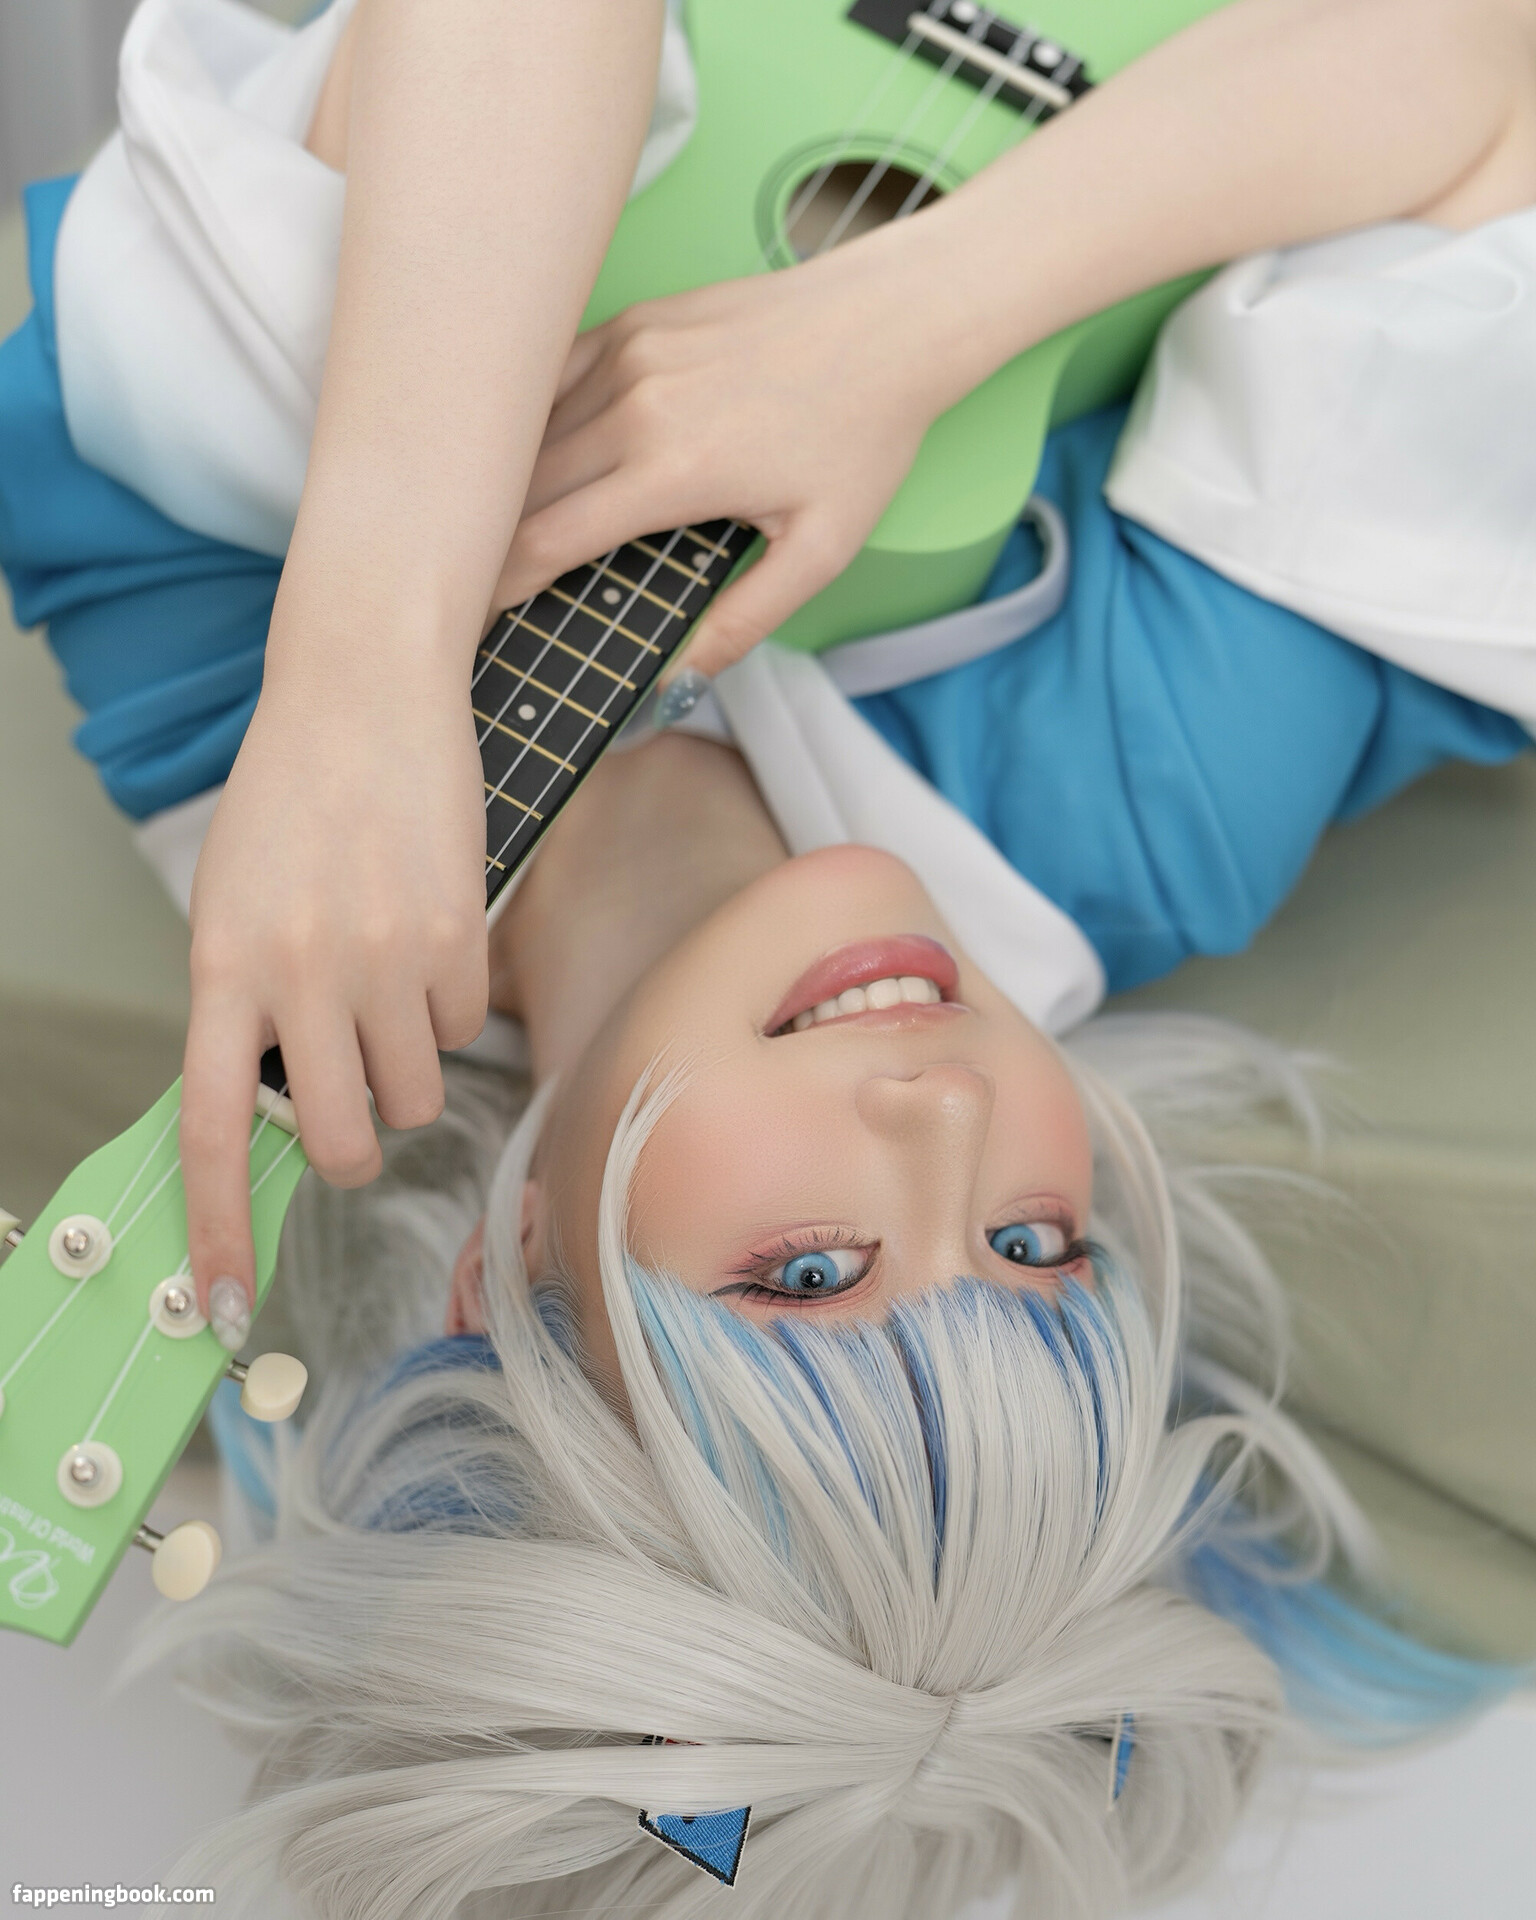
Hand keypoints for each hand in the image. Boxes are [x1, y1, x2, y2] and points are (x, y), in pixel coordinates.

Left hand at [180, 667, 487, 1345]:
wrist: (365, 692)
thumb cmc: (292, 799)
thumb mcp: (235, 903)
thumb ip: (245, 1004)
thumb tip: (280, 1108)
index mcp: (219, 965)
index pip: (210, 1127)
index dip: (219, 1225)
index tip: (227, 1302)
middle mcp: (297, 971)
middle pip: (339, 1136)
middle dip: (357, 1145)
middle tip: (359, 1110)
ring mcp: (380, 957)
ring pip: (415, 1093)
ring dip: (410, 1069)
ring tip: (395, 991)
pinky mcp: (455, 936)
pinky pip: (466, 1032)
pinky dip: (453, 1010)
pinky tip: (430, 943)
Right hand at [490, 237, 959, 679]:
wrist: (892, 322)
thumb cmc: (862, 435)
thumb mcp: (820, 550)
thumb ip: (744, 621)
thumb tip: (682, 679)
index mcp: (673, 470)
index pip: (547, 539)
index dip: (498, 585)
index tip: (474, 615)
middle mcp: (635, 405)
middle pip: (521, 489)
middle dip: (486, 542)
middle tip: (463, 582)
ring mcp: (627, 354)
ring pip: (529, 432)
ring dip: (501, 485)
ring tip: (475, 528)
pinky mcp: (632, 322)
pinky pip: (553, 379)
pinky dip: (530, 422)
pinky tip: (520, 455)